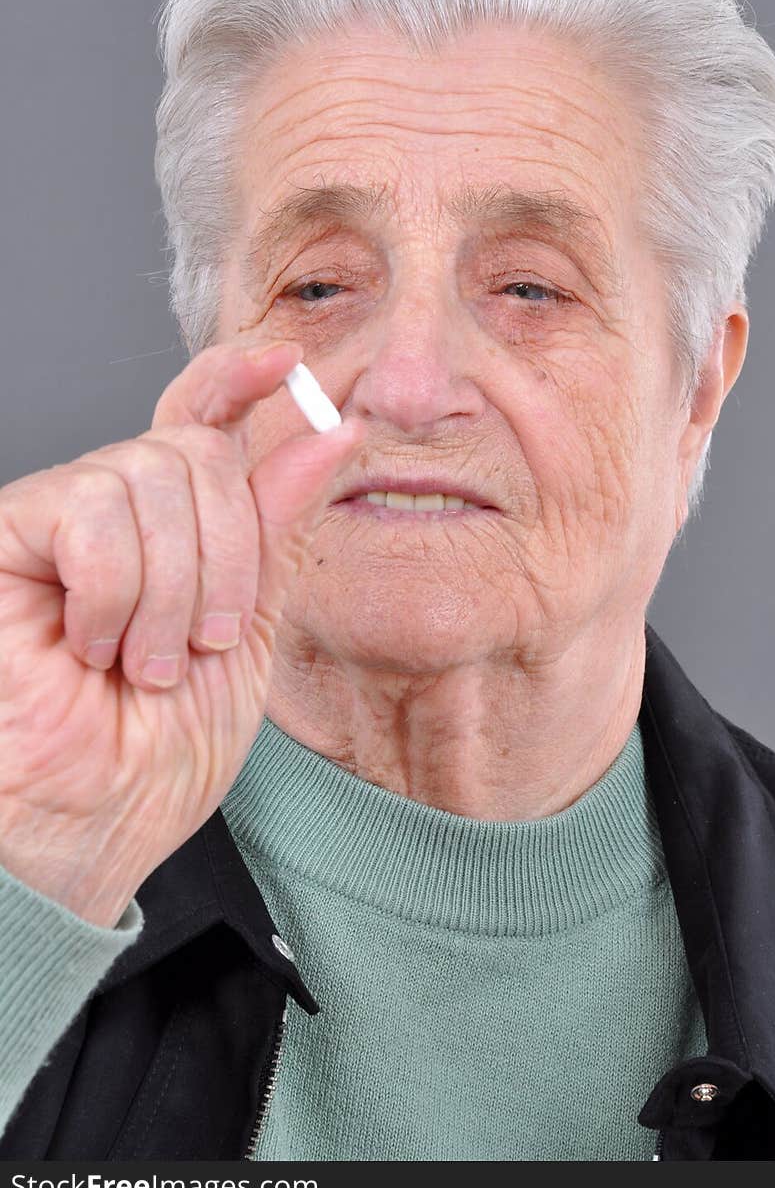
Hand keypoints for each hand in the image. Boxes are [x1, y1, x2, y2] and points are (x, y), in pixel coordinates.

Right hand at [0, 338, 363, 925]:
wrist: (91, 826)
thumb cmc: (157, 753)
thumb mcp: (247, 629)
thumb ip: (276, 527)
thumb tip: (329, 430)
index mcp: (174, 532)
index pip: (201, 421)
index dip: (240, 379)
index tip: (292, 360)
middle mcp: (113, 512)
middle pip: (196, 448)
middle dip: (229, 553)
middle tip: (207, 643)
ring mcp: (57, 519)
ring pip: (150, 473)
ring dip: (175, 587)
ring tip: (145, 662)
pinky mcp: (7, 532)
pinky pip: (93, 507)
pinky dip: (116, 589)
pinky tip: (94, 645)